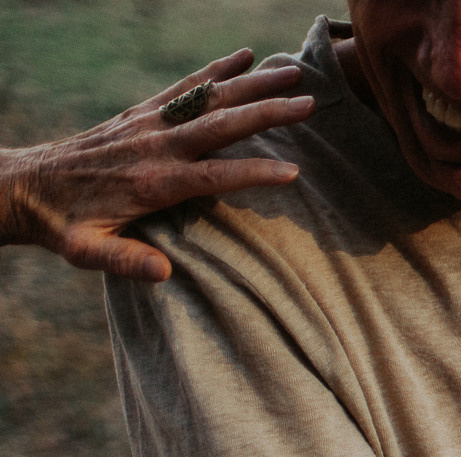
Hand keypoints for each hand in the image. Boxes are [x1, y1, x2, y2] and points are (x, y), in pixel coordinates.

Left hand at [0, 51, 314, 280]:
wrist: (27, 186)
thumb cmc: (64, 226)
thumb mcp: (86, 252)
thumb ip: (125, 261)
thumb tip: (164, 274)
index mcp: (151, 183)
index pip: (214, 176)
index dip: (254, 173)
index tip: (293, 171)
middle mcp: (153, 147)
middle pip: (221, 125)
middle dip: (267, 113)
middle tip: (310, 103)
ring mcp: (147, 125)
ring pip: (207, 98)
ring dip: (251, 84)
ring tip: (291, 74)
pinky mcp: (140, 114)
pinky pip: (184, 87)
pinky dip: (215, 70)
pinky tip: (243, 57)